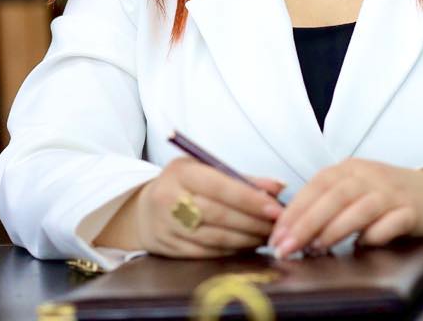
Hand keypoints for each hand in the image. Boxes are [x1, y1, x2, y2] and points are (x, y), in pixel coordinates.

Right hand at [109, 157, 284, 257]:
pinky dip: (232, 251)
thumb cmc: (182, 184)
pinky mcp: (170, 250)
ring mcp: (168, 228)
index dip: (250, 198)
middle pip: (219, 215)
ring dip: (246, 239)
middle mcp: (170, 199)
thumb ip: (240, 177)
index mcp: (181, 172)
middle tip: (277, 225)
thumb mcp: (203, 169)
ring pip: (215, 237)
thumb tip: (279, 187)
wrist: (143, 211)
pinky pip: (208, 253)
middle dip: (253, 222)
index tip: (275, 208)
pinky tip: (248, 246)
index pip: (220, 186)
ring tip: (267, 236)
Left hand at [267, 159, 422, 257]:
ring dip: (334, 229)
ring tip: (315, 248)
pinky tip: (362, 246)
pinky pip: (390, 223)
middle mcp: (369, 175)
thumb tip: (292, 229)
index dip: (294, 210)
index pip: (316, 185)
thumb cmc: (387, 196)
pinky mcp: (411, 210)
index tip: (276, 235)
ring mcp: (391, 192)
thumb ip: (329, 202)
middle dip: (305, 223)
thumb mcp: (356, 189)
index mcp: (350, 168)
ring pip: (358, 208)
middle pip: (333, 196)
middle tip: (286, 247)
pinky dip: (374, 235)